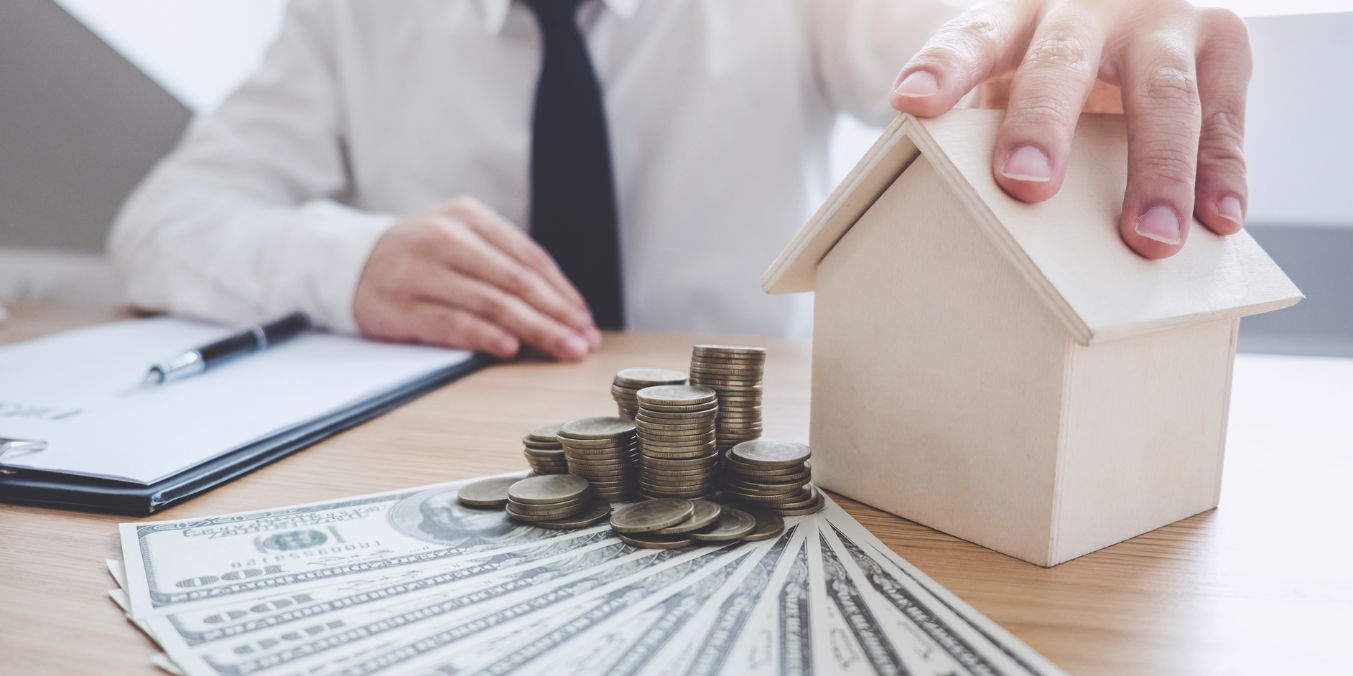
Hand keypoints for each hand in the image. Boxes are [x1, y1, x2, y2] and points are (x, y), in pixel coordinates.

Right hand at [354, 197, 600, 359]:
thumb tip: (564, 308)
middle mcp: (444, 238)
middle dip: (556, 314)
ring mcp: (419, 271)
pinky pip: (450, 323)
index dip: (562, 291)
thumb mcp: (459, 240)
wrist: (347, 263)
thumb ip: (503, 262)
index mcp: (467, 216)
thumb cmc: (420, 256)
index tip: (585, 320)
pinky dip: (483, 336)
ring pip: (489, 303)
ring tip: (562, 349)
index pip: (528, 257)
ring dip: (533, 330)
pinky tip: (510, 348)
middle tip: (583, 342)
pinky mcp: (399, 305)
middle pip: (514, 281)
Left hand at [891, 0, 1250, 258]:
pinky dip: (1223, 172)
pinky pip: (1225, 117)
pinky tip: (1219, 218)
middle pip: (1063, 63)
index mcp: (1017, 14)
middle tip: (1025, 185)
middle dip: (1043, 124)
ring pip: (1162, 92)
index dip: (943, 69)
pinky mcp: (1223, 45)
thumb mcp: (1009, 76)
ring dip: (1157, 169)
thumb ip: (981, 125)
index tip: (911, 102)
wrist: (1125, 8)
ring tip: (1148, 237)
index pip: (972, 37)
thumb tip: (942, 211)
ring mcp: (1162, 21)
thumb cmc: (1048, 67)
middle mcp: (1089, 7)